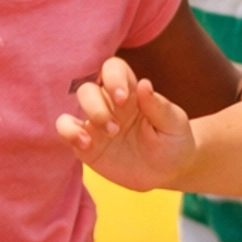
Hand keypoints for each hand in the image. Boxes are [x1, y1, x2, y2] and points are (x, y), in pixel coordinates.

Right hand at [56, 55, 197, 190]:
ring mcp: (95, 123)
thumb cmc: (174, 142)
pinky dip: (69, 132)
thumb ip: (160, 106)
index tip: (123, 97)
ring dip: (85, 117)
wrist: (168, 172)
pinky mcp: (86, 144)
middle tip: (116, 129)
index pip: (113, 69)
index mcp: (131, 93)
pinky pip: (66, 130)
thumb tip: (144, 83)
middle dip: (97, 105)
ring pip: (74, 105)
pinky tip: (86, 145)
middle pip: (88, 88)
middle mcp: (109, 104)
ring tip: (107, 136)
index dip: (113, 77)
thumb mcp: (175, 125)